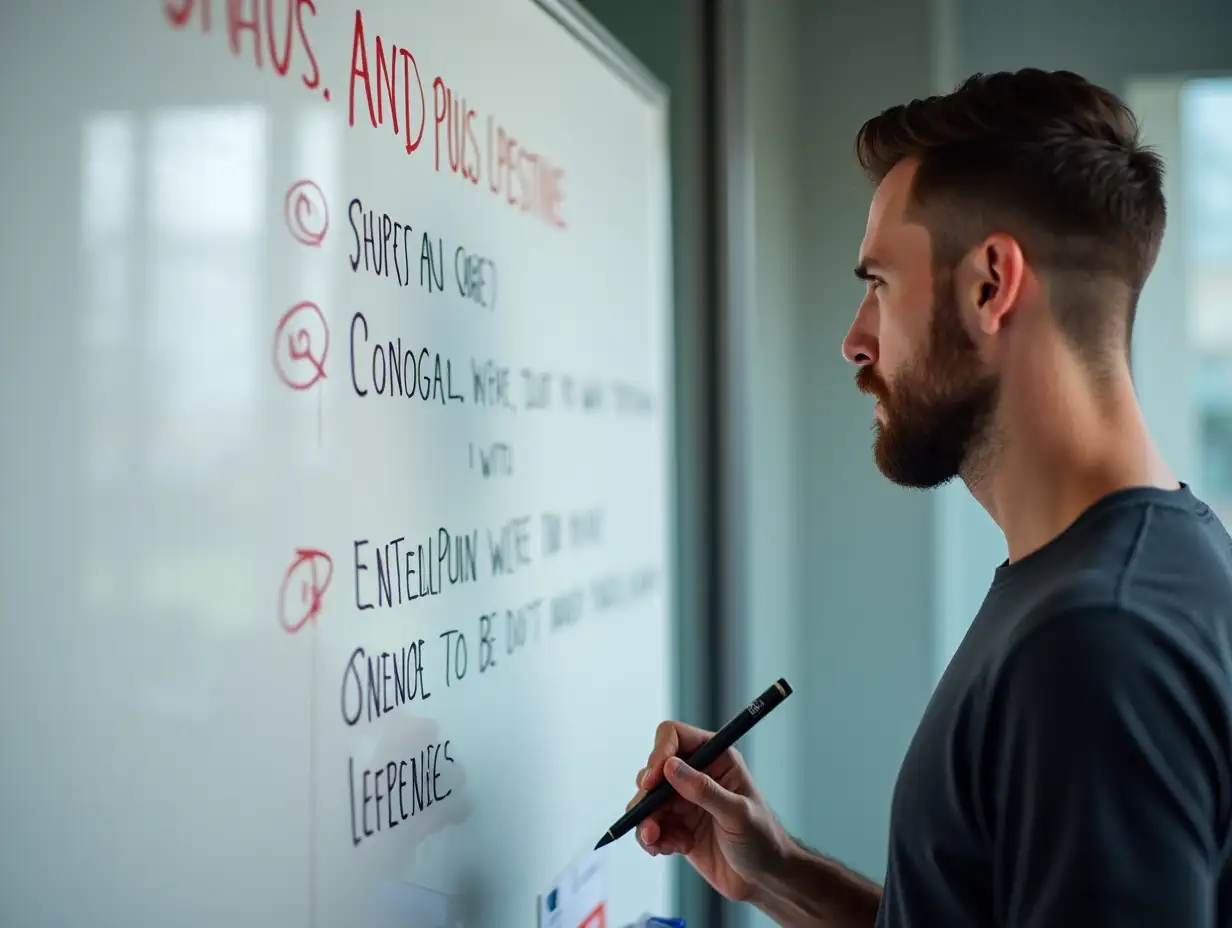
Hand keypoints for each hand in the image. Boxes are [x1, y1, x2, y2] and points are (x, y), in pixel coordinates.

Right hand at [628, 720, 793, 903]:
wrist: (764, 879)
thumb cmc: (763, 840)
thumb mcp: (737, 814)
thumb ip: (704, 790)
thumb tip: (671, 767)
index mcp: (716, 759)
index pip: (675, 737)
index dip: (659, 753)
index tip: (651, 782)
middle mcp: (697, 774)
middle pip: (654, 770)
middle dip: (648, 798)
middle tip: (651, 824)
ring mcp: (684, 800)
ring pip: (647, 800)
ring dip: (647, 822)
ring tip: (659, 843)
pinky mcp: (676, 825)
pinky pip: (650, 825)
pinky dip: (653, 839)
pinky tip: (670, 849)